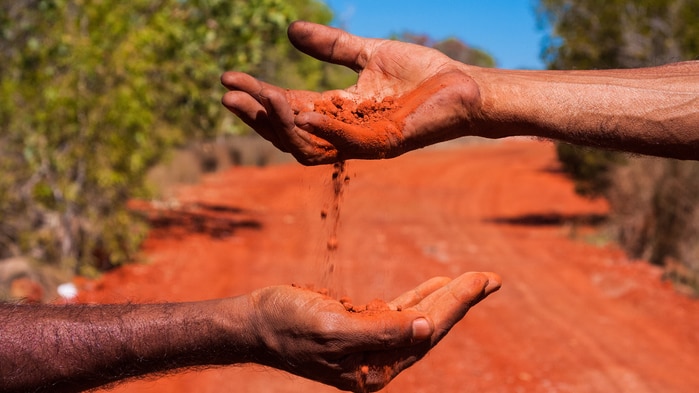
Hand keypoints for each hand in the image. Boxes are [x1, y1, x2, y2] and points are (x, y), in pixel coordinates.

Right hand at [221, 21, 482, 164]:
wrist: (465, 85)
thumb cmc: (422, 74)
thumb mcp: (367, 54)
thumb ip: (331, 47)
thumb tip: (290, 30)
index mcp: (337, 112)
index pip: (287, 108)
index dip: (256, 96)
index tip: (227, 77)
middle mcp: (344, 132)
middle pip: (288, 133)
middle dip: (257, 116)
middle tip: (228, 95)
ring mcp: (363, 141)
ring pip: (309, 145)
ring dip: (282, 124)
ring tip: (260, 97)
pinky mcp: (386, 143)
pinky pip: (347, 143)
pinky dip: (323, 130)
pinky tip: (301, 111)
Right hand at [247, 271, 500, 391]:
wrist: (255, 322)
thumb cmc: (287, 324)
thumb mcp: (333, 328)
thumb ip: (381, 332)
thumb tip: (426, 329)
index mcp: (375, 368)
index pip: (426, 333)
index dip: (456, 305)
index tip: (481, 280)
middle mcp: (378, 360)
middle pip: (429, 327)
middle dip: (460, 301)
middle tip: (491, 278)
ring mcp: (370, 345)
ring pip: (418, 318)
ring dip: (446, 298)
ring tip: (475, 280)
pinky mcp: (361, 328)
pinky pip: (399, 312)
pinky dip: (419, 297)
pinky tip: (436, 285)